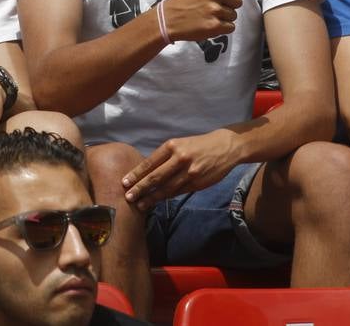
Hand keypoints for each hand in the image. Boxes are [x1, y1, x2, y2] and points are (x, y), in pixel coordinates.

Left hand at [121, 129, 241, 209]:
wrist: (225, 147)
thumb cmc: (197, 145)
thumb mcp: (180, 144)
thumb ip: (165, 157)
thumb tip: (146, 172)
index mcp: (171, 146)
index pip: (149, 163)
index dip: (136, 174)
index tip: (124, 183)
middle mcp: (179, 158)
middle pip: (155, 177)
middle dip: (140, 188)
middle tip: (127, 197)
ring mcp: (189, 172)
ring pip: (166, 188)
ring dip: (152, 197)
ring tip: (140, 205)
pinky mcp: (198, 183)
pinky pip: (178, 192)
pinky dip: (166, 197)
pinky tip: (157, 201)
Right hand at [161, 0, 244, 42]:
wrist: (170, 17)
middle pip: (238, 2)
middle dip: (227, 5)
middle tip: (210, 6)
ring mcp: (214, 10)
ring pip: (234, 15)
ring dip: (224, 17)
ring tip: (208, 14)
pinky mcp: (214, 26)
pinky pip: (230, 27)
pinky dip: (221, 28)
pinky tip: (208, 23)